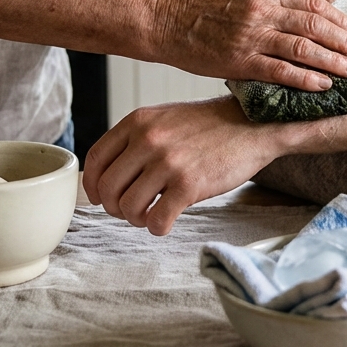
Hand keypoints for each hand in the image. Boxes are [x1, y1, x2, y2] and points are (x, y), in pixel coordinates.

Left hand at [83, 98, 293, 234]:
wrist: (254, 124)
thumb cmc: (210, 126)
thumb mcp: (165, 118)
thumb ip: (137, 139)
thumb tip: (109, 175)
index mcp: (138, 121)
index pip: (95, 159)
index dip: (92, 186)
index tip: (100, 198)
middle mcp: (148, 139)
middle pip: (107, 188)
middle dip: (115, 208)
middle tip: (131, 211)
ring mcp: (168, 162)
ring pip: (128, 208)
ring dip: (136, 219)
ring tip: (151, 214)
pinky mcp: (189, 185)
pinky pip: (156, 221)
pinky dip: (157, 227)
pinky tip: (167, 221)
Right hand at [152, 0, 346, 90]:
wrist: (165, 20)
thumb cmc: (206, 5)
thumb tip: (323, 2)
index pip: (315, 3)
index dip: (342, 19)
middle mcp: (261, 9)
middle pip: (317, 25)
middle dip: (346, 42)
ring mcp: (251, 36)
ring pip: (305, 49)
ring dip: (334, 62)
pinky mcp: (239, 61)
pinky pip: (281, 72)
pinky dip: (307, 79)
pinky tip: (324, 86)